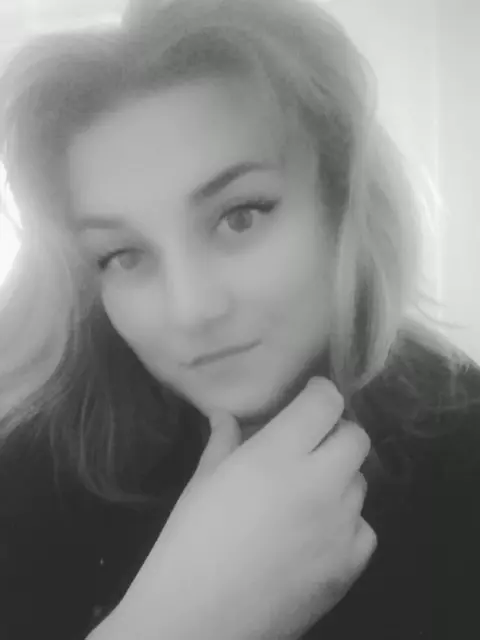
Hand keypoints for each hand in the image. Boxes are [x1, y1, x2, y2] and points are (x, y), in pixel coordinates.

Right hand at [106, 378, 375, 639]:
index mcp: (277, 455)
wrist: (199, 622)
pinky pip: (364, 527)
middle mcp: (319, 482)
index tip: (307, 399)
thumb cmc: (190, 543)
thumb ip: (223, 440)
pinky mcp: (350, 564)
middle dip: (335, 433)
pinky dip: (345, 523)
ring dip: (339, 478)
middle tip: (308, 446)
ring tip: (307, 494)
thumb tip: (226, 414)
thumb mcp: (202, 482)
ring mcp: (340, 525)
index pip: (326, 402)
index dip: (320, 394)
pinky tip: (317, 535)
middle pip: (356, 437)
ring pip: (360, 481)